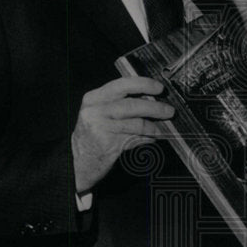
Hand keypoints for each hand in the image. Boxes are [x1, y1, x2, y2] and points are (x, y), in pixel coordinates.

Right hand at [71, 76, 173, 193]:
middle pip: (131, 105)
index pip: (121, 84)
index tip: (159, 88)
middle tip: (169, 111)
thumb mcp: (100, 113)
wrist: (77, 161)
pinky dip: (146, 139)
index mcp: (94, 98)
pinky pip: (134, 139)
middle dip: (154, 108)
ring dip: (153, 127)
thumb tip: (150, 100)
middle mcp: (95, 110)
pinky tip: (151, 140)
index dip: (143, 84)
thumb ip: (120, 104)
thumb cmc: (93, 135)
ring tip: (161, 130)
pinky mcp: (108, 144)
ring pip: (136, 123)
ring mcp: (101, 128)